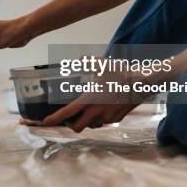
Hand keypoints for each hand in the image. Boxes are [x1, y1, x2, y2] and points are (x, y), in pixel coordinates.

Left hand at [32, 67, 147, 131]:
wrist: (142, 83)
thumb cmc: (121, 73)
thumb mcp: (102, 65)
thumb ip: (88, 63)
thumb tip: (80, 59)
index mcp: (89, 100)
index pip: (66, 113)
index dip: (53, 119)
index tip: (43, 122)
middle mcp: (96, 112)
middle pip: (76, 126)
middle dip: (70, 124)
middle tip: (68, 117)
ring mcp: (107, 118)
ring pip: (90, 125)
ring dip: (85, 121)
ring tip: (86, 110)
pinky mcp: (116, 120)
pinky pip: (102, 123)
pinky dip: (98, 119)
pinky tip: (101, 108)